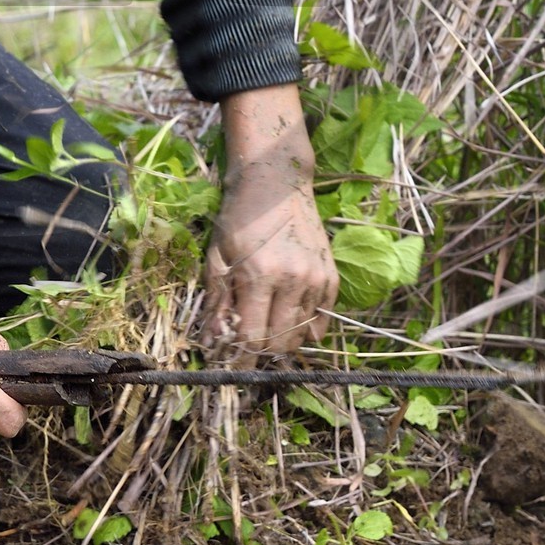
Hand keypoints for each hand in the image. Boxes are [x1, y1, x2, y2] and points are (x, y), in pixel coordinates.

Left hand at [201, 83, 338, 355]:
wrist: (276, 182)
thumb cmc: (239, 216)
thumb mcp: (217, 254)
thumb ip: (217, 299)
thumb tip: (213, 340)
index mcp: (259, 275)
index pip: (254, 336)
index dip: (243, 355)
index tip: (235, 362)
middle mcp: (292, 280)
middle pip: (281, 341)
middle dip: (263, 351)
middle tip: (250, 347)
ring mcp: (316, 278)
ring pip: (303, 334)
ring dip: (284, 340)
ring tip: (269, 332)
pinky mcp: (331, 276)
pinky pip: (323, 319)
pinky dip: (307, 327)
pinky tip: (291, 320)